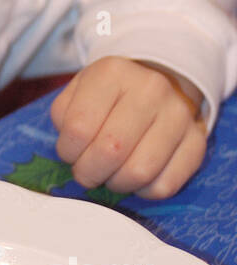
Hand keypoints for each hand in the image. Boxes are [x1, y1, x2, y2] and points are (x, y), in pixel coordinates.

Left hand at [50, 56, 206, 198]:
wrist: (157, 82)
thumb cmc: (109, 95)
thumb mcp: (78, 91)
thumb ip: (65, 117)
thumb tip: (72, 151)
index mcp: (113, 73)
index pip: (78, 128)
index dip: (67, 151)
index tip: (70, 152)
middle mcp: (151, 89)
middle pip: (110, 151)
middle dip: (89, 173)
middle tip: (86, 171)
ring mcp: (179, 115)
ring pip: (140, 172)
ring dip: (116, 184)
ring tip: (110, 174)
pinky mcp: (198, 141)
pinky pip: (166, 185)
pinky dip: (144, 191)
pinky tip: (135, 177)